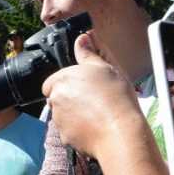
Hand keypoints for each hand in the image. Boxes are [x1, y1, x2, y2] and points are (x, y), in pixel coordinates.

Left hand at [41, 33, 143, 158]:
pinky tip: (95, 126)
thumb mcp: (105, 68)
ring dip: (73, 113)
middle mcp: (55, 98)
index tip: (85, 87)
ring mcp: (58, 119)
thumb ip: (89, 53)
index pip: (53, 81)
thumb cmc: (116, 98)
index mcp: (62, 78)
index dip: (69, 84)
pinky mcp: (64, 136)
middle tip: (94, 100)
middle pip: (57, 97)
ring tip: (97, 114)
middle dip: (71, 99)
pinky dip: (78, 129)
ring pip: (62, 114)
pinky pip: (68, 130)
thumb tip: (82, 38)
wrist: (120, 132)